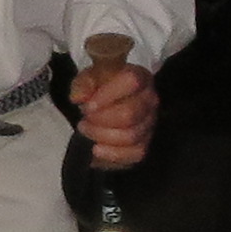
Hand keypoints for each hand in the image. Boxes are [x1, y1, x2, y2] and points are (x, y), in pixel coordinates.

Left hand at [71, 47, 158, 168]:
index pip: (131, 82)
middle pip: (129, 114)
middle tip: (84, 120)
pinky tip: (97, 148)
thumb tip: (79, 97)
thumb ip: (83, 84)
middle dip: (101, 120)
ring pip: (130, 136)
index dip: (108, 95)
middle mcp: (151, 100)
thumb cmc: (98, 89)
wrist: (104, 107)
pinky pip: (135, 154)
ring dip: (102, 136)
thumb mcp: (87, 80)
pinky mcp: (145, 145)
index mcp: (141, 77)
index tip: (88, 106)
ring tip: (87, 130)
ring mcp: (150, 124)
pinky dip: (112, 154)